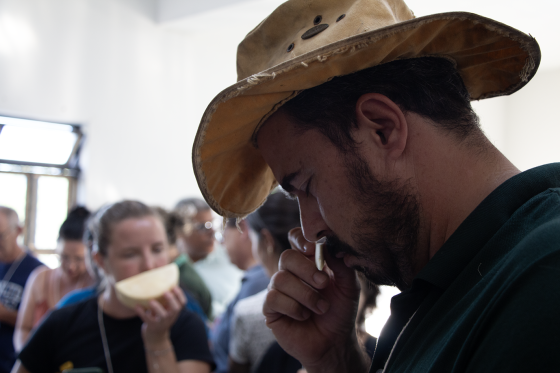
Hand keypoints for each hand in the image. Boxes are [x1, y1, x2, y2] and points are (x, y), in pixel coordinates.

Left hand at [136, 286, 185, 345]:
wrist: (155, 337)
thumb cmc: (159, 318)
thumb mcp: (165, 310)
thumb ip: (164, 300)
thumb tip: (157, 281)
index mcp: (175, 311)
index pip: (182, 303)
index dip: (180, 295)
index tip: (174, 286)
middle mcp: (170, 317)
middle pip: (176, 309)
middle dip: (171, 300)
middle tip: (165, 292)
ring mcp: (162, 323)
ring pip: (163, 316)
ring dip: (157, 307)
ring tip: (151, 301)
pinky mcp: (152, 327)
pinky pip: (147, 319)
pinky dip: (142, 312)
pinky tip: (137, 306)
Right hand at [263, 228, 366, 372]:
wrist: (334, 343)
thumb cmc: (340, 312)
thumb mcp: (348, 286)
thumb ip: (341, 264)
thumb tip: (328, 244)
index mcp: (307, 262)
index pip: (295, 239)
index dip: (301, 240)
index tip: (313, 249)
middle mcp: (290, 273)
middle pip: (287, 257)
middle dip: (306, 270)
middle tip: (324, 284)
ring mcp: (278, 290)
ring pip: (280, 279)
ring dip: (305, 294)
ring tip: (321, 308)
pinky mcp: (270, 308)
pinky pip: (274, 298)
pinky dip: (294, 307)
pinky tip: (304, 316)